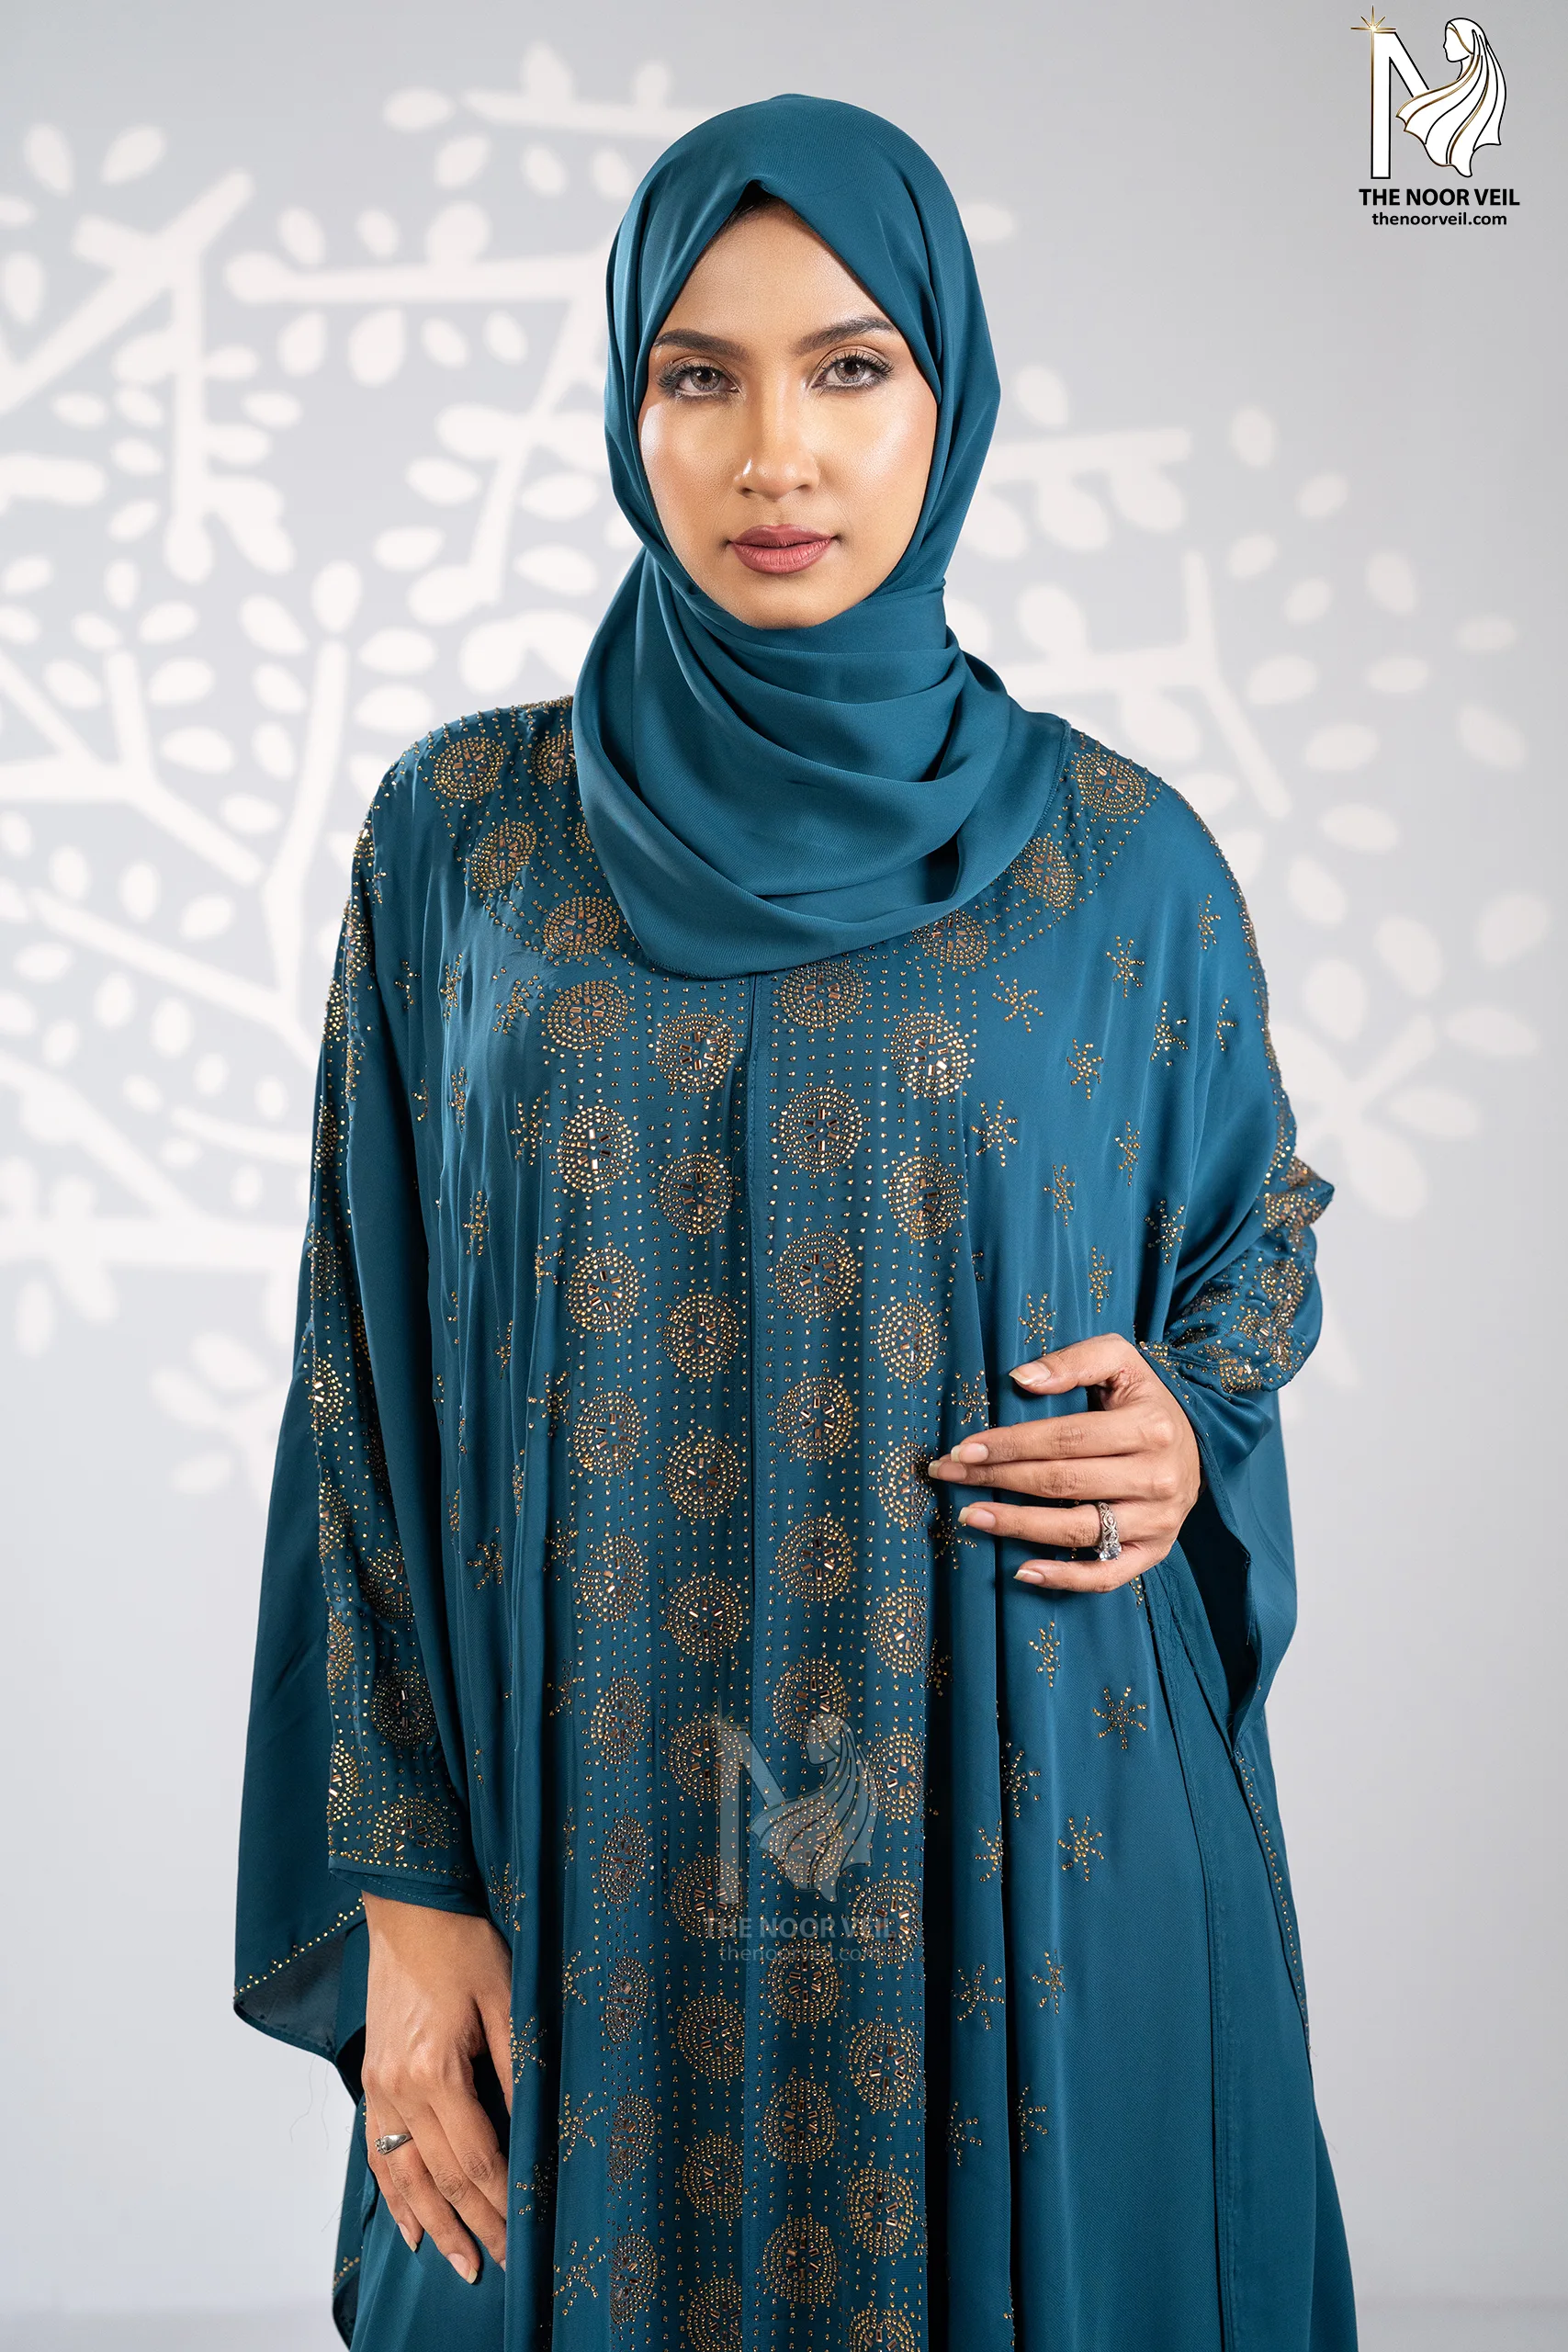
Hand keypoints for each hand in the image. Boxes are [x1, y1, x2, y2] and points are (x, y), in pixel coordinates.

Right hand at [360, 1893, 514, 2280]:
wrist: (409, 1909)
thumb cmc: (462, 1944)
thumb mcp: (507, 1998)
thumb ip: (519, 2066)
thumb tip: (538, 2125)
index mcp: (435, 2071)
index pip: (475, 2158)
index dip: (503, 2201)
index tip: (527, 2234)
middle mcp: (398, 2089)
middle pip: (440, 2177)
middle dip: (473, 2224)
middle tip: (501, 2265)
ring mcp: (378, 2087)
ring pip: (403, 2175)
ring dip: (431, 2224)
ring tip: (458, 2262)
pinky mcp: (372, 2079)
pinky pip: (377, 2152)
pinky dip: (393, 2194)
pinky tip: (409, 2225)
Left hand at [927, 1334, 1200, 1592]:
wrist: (1194, 1444)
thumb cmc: (1143, 1400)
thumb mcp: (1121, 1361)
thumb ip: (1074, 1360)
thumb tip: (1021, 1378)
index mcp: (1149, 1426)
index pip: (1065, 1438)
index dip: (1010, 1444)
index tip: (964, 1448)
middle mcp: (1157, 1477)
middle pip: (1062, 1482)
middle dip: (998, 1479)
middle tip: (950, 1476)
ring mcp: (1158, 1520)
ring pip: (1077, 1529)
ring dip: (1017, 1526)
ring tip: (970, 1516)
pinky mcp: (1154, 1551)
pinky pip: (1105, 1574)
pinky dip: (1063, 1577)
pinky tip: (1022, 1570)